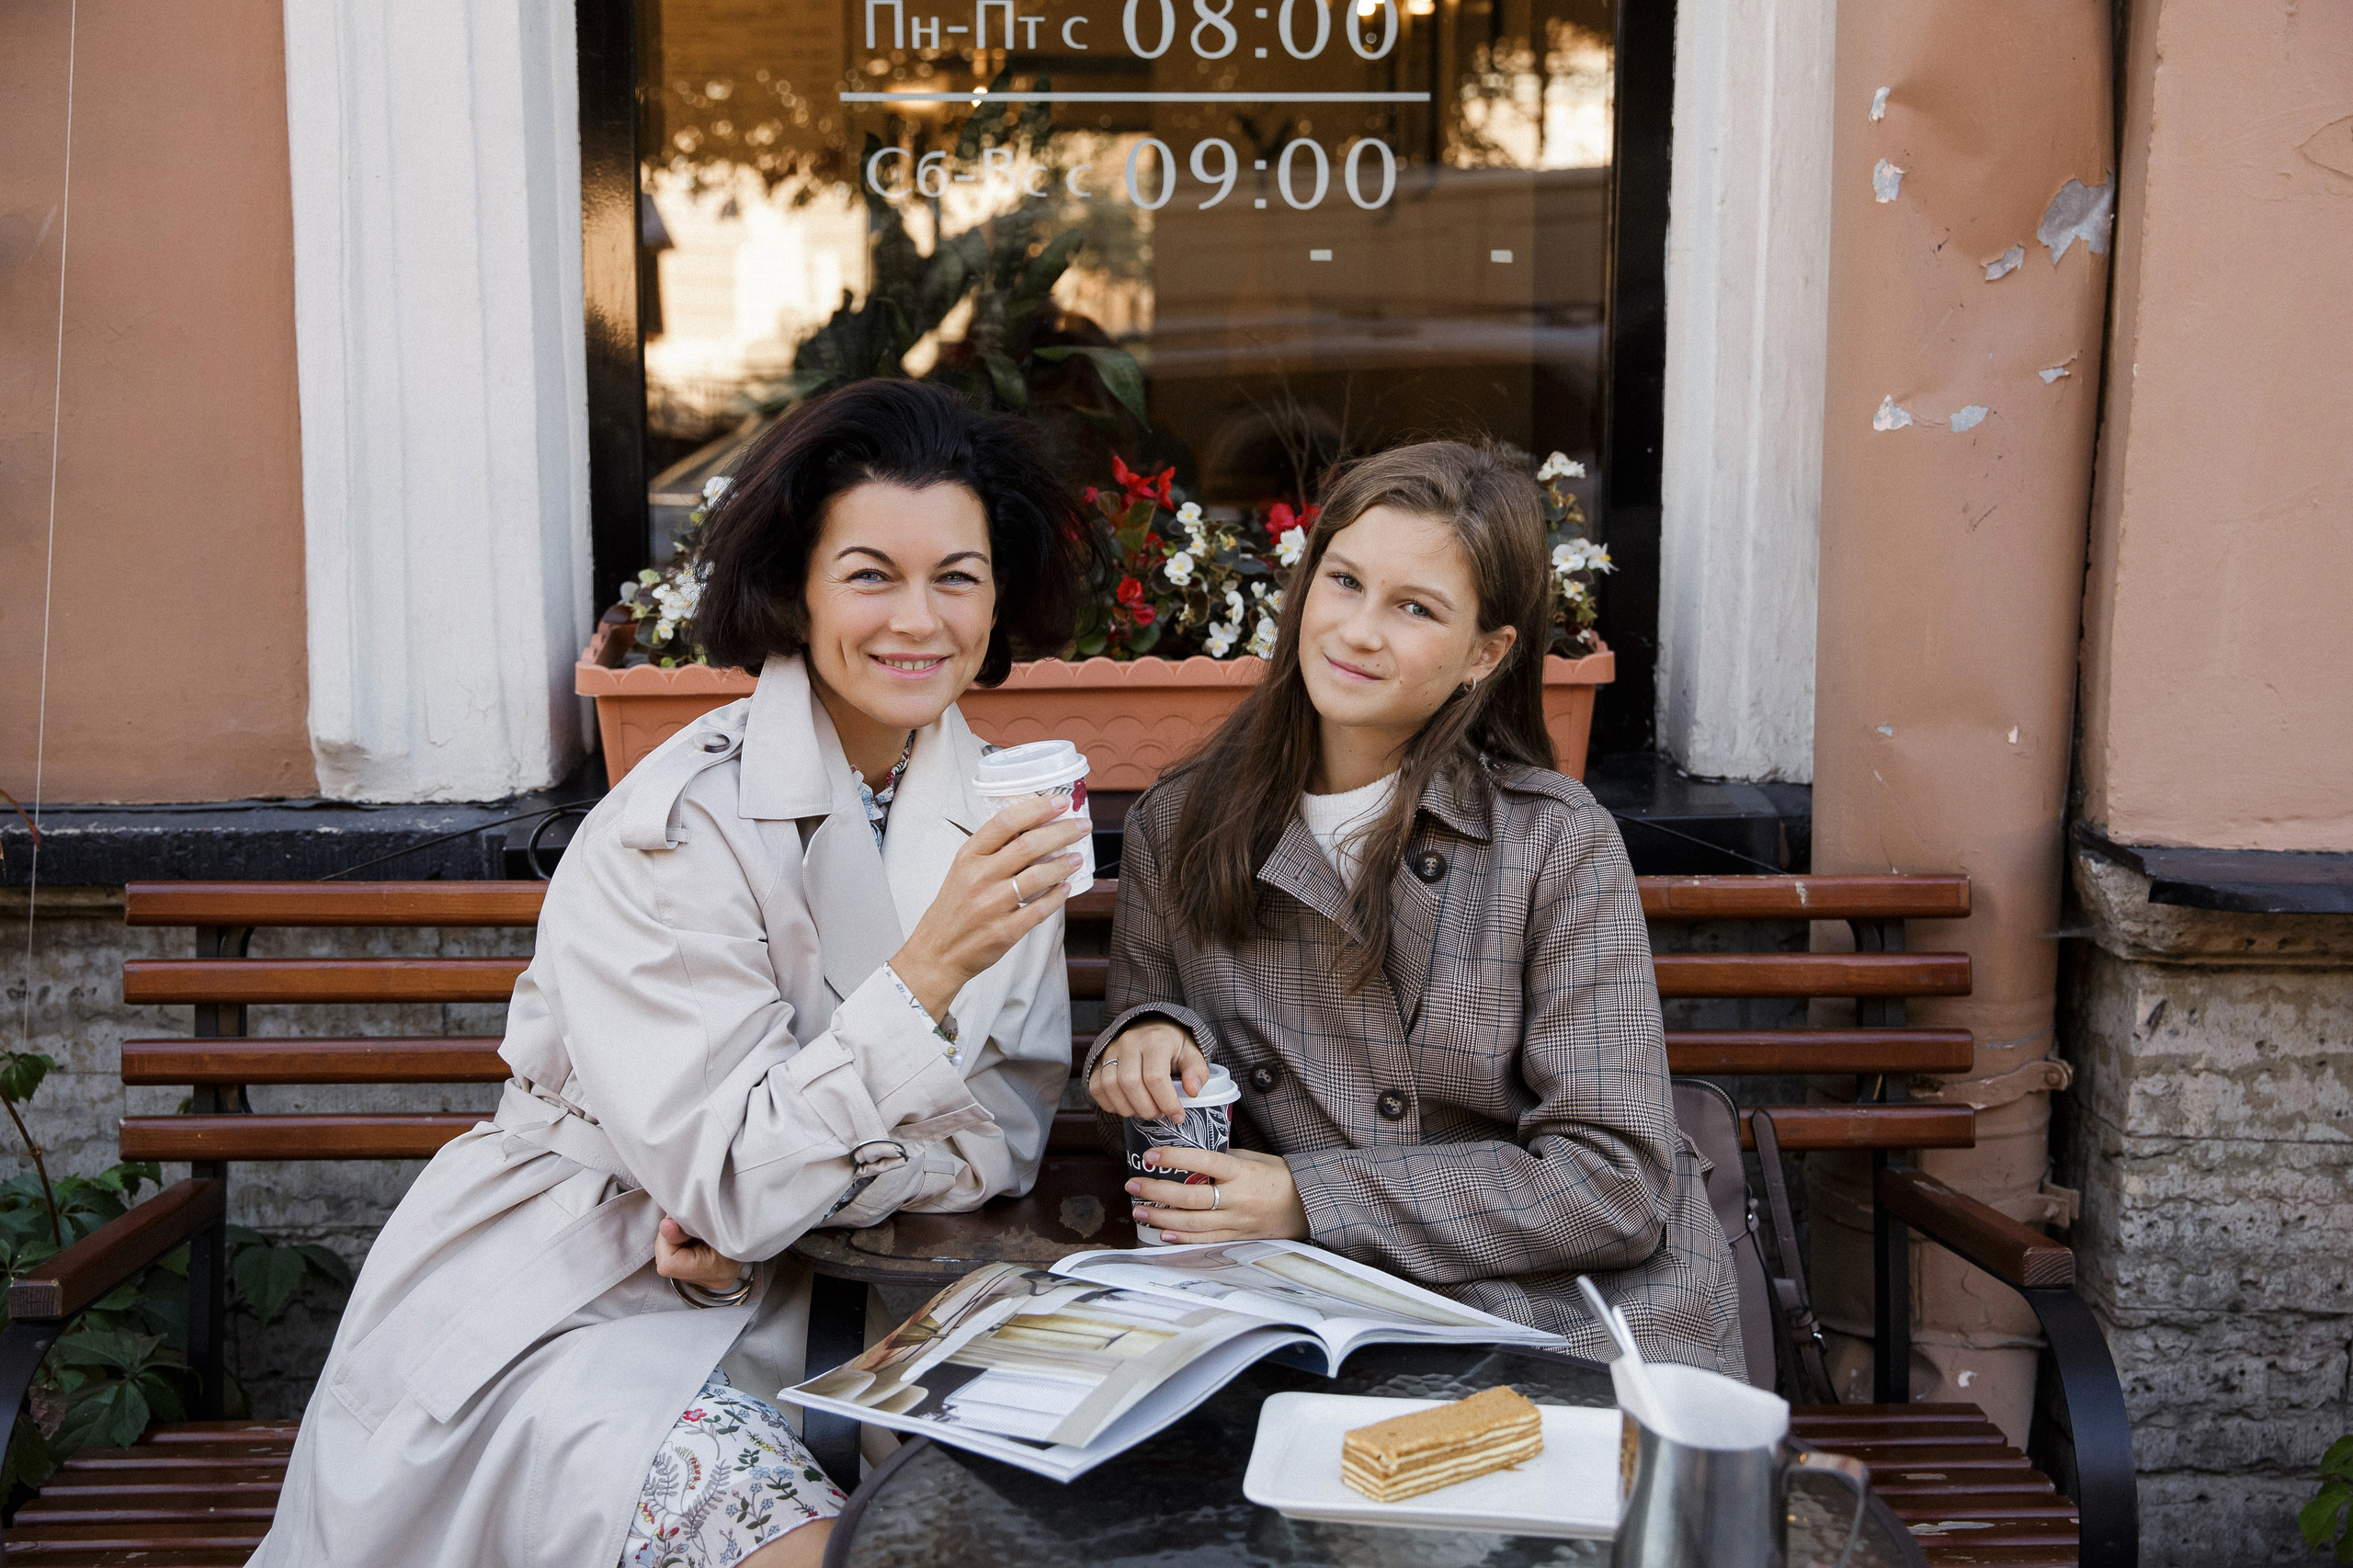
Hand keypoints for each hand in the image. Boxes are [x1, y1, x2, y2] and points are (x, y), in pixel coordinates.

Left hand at [655, 1215, 749, 1291]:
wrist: (761, 1215)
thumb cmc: (737, 1212)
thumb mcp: (708, 1214)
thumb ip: (683, 1225)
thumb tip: (665, 1227)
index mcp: (717, 1270)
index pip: (668, 1264)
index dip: (667, 1240)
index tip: (679, 1223)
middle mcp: (715, 1281)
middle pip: (669, 1263)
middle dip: (672, 1240)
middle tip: (689, 1224)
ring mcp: (713, 1281)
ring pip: (675, 1263)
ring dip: (679, 1243)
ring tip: (697, 1229)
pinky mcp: (710, 1275)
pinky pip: (684, 1263)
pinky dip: (686, 1247)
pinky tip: (699, 1238)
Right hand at [893, 795, 1089, 1017]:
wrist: (938, 950)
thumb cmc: (955, 907)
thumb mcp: (963, 870)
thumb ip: (992, 850)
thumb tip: (1033, 828)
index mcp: (968, 856)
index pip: (1005, 823)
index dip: (1037, 809)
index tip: (1060, 802)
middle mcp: (979, 877)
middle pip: (1027, 846)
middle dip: (1061, 832)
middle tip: (1081, 826)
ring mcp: (992, 905)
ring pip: (1037, 877)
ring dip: (1063, 864)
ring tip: (1077, 857)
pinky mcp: (1004, 931)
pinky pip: (1039, 909)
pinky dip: (1057, 896)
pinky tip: (1066, 887)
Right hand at [1088, 1020, 1209, 1119]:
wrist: (1149, 1028)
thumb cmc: (1172, 1046)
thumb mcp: (1192, 1053)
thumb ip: (1196, 1071)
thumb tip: (1192, 1091)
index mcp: (1155, 1040)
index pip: (1155, 1077)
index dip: (1167, 1102)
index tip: (1177, 1116)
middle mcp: (1129, 1042)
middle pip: (1130, 1084)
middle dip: (1147, 1108)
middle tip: (1160, 1114)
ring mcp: (1110, 1051)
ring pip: (1110, 1087)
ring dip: (1128, 1109)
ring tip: (1145, 1110)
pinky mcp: (1098, 1061)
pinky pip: (1096, 1088)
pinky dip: (1110, 1104)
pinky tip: (1127, 1106)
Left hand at [1128, 1146, 1309, 1243]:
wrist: (1307, 1206)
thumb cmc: (1279, 1177)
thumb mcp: (1254, 1159)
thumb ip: (1224, 1159)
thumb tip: (1192, 1158)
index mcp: (1242, 1172)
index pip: (1204, 1161)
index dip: (1176, 1157)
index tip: (1151, 1155)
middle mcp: (1237, 1199)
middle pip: (1191, 1197)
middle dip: (1157, 1191)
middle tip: (1132, 1185)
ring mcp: (1237, 1221)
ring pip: (1193, 1223)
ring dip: (1162, 1218)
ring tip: (1139, 1210)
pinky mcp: (1238, 1238)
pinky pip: (1206, 1240)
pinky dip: (1183, 1238)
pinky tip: (1163, 1233)